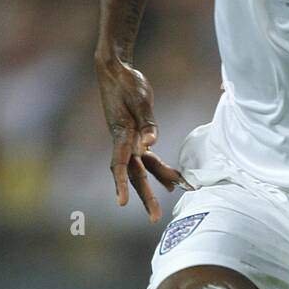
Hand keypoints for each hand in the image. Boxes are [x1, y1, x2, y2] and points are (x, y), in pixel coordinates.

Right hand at [95, 56, 191, 220]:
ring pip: (142, 168)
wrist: (116, 70)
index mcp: (122, 134)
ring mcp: (129, 140)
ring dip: (155, 184)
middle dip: (145, 197)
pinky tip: (170, 180)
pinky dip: (158, 169)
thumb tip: (151, 143)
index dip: (122, 185)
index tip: (122, 204)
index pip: (121, 165)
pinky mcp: (135, 135)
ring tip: (172, 198)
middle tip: (155, 218)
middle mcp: (124, 141)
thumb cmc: (127, 83)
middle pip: (134, 174)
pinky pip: (147, 158)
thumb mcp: (141, 100)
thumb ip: (147, 122)